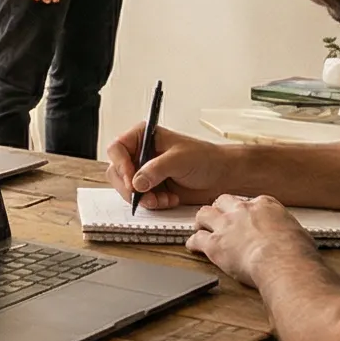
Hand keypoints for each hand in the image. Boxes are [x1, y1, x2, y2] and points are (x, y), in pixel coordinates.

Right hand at [104, 124, 231, 209]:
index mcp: (144, 137)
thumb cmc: (205, 159)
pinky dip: (153, 203)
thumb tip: (136, 183)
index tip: (131, 181)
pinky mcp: (152, 188)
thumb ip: (156, 169)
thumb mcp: (179, 159)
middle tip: (144, 197)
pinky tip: (169, 200)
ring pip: (127, 188)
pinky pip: (141, 199)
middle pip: (117, 171)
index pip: (117, 148)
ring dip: (143, 198)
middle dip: (130, 187)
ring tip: (162, 200)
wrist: (222, 177)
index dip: (120, 165)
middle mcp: (140, 153)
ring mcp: (145, 172)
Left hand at [187, 193, 309, 286]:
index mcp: (265, 205)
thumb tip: (295, 240)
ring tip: (201, 227)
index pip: (250, 202)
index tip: (245, 218)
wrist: (283, 262)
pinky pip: (196, 239)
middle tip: (219, 218)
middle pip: (223, 201)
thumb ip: (289, 232)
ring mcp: (226, 226)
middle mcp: (242, 211)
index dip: (245, 211)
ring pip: (204, 213)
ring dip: (202, 221)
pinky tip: (193, 247)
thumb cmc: (296, 252)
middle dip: (220, 209)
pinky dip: (193, 243)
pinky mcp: (214, 244)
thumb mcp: (298, 233)